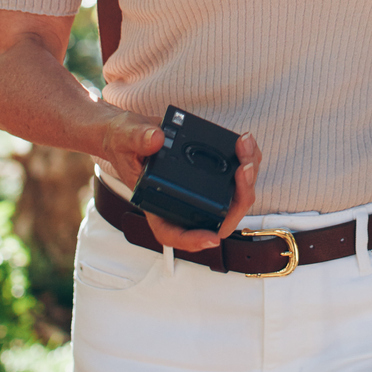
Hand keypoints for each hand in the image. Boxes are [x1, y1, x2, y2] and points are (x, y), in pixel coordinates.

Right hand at [82, 103, 262, 251]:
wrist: (131, 130)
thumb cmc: (124, 142)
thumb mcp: (123, 138)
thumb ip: (136, 139)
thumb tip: (155, 139)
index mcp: (157, 206)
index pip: (174, 233)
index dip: (194, 241)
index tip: (211, 237)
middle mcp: (182, 202)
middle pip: (219, 216)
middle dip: (239, 195)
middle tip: (243, 169)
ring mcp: (199, 189)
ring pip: (234, 195)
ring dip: (248, 175)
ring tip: (245, 146)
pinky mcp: (210, 171)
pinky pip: (236, 174)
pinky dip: (246, 159)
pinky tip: (246, 141)